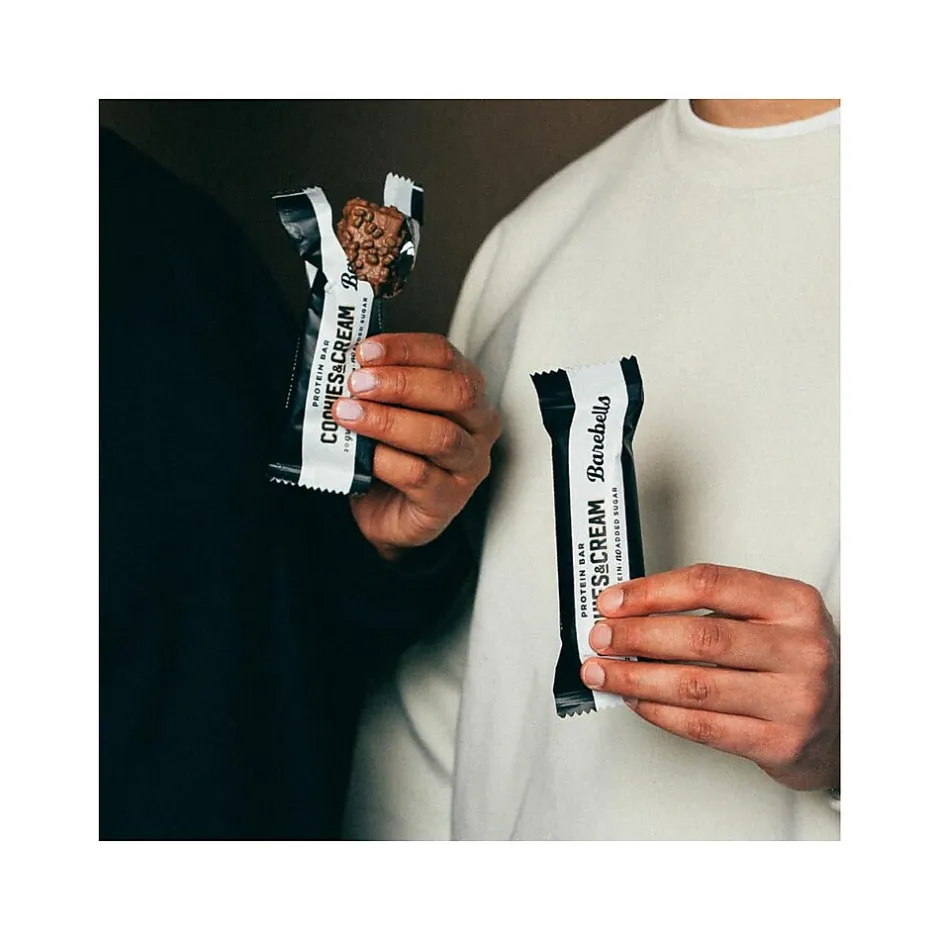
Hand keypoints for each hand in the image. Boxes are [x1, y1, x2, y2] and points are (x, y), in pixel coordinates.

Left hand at [331, 333, 500, 560]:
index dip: (405, 349)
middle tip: (357, 384)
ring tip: (349, 414)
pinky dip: (386, 460)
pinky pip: (420, 476)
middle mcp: (478, 425)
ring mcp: (469, 465)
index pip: (445, 356)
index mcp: (466, 390)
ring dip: (388, 421)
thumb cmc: (391, 454)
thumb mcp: (388, 410)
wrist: (387, 514)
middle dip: (401, 383)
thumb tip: (345, 364)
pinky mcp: (449, 499)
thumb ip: (377, 387)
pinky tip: (363, 455)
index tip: (365, 351)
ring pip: (440, 435)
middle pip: (455, 391)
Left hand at [581, 564, 839, 791]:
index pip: (709, 583)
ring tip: (603, 672)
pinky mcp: (780, 743)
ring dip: (635, 679)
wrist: (847, 723)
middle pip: (698, 635)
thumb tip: (631, 611)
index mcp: (793, 603)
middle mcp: (800, 648)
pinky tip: (636, 701)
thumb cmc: (795, 663)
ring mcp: (794, 698)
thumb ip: (712, 608)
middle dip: (635, 636)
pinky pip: (703, 726)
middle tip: (600, 637)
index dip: (651, 591)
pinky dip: (658, 712)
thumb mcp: (771, 618)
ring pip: (694, 684)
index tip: (612, 601)